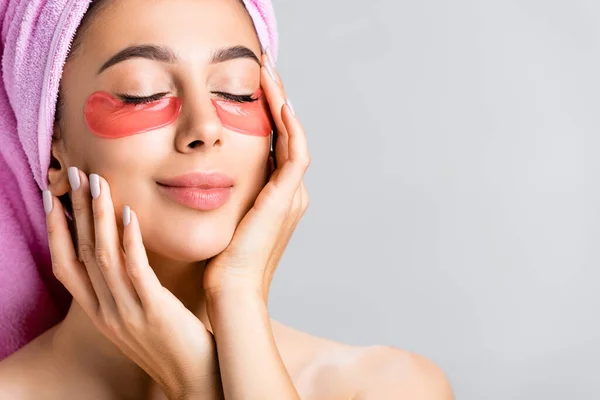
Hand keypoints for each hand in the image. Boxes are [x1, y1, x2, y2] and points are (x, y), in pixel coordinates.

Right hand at [43, 171, 220, 399]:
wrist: (195, 380)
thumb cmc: (173, 345)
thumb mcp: (139, 318)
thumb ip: (128, 291)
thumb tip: (128, 258)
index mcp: (100, 313)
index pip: (66, 266)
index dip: (58, 231)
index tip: (55, 198)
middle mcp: (106, 312)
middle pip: (80, 254)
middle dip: (75, 212)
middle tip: (75, 175)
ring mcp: (127, 312)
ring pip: (103, 257)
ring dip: (99, 216)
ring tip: (98, 182)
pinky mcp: (154, 311)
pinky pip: (135, 270)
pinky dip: (129, 239)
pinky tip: (129, 213)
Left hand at [203, 52, 310, 302]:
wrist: (231, 292)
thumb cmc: (220, 263)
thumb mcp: (219, 221)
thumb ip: (216, 197)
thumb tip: (190, 177)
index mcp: (275, 197)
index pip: (275, 145)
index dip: (266, 115)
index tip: (250, 88)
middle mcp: (289, 192)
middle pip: (287, 135)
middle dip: (276, 101)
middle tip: (265, 71)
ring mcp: (291, 194)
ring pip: (293, 136)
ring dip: (282, 104)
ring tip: (269, 74)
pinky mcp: (286, 198)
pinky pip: (294, 152)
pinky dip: (290, 126)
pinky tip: (277, 102)